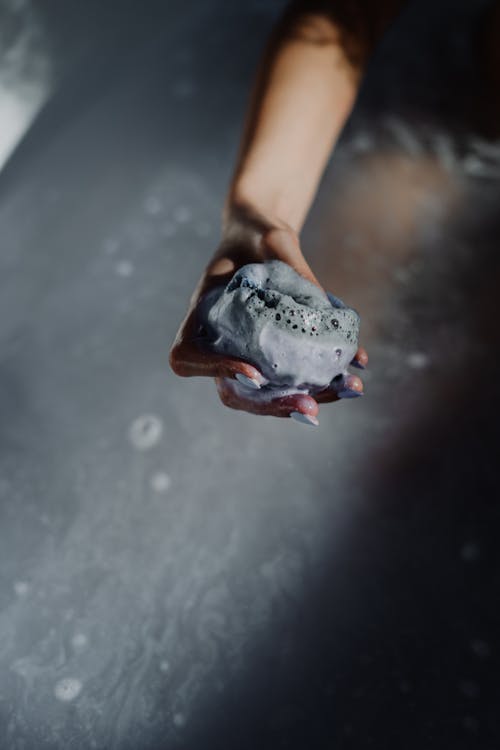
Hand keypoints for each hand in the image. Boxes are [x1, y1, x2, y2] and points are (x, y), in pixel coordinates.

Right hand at [169, 222, 366, 423]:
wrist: (263, 238)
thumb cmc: (257, 233)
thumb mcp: (272, 239)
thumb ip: (291, 262)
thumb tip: (321, 303)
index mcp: (204, 314)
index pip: (188, 356)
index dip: (215, 371)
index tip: (254, 372)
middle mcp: (222, 342)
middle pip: (232, 392)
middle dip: (272, 406)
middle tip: (309, 408)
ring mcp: (247, 354)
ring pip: (267, 394)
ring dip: (306, 399)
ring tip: (346, 389)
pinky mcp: (275, 355)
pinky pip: (294, 377)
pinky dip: (326, 380)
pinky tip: (355, 372)